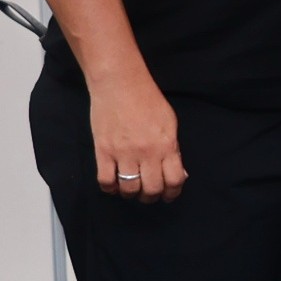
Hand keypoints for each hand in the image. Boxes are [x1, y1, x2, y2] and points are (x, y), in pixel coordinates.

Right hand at [91, 71, 183, 202]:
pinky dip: (110, 188)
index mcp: (166, 145)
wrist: (120, 84)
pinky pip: (105, 180)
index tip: (169, 195)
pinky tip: (113, 185)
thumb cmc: (147, 100)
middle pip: (152, 189)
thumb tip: (177, 174)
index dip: (172, 193)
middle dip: (152, 197)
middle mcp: (146, 152)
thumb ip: (173, 149)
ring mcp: (123, 153)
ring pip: (129, 188)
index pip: (174, 180)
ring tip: (131, 190)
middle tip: (149, 195)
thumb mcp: (169, 123)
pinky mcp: (103, 151)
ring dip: (131, 194)